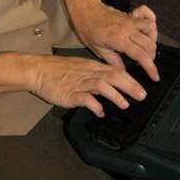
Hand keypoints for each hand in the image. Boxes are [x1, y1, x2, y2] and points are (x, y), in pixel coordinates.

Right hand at [30, 53, 146, 116]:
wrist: (37, 70)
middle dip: (130, 86)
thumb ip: (93, 75)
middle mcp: (88, 73)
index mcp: (91, 66)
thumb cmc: (55, 70)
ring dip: (116, 95)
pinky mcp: (70, 93)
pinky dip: (95, 106)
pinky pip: (86, 99)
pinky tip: (100, 112)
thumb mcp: (78, 67)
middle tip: (142, 95)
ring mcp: (79, 83)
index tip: (141, 87)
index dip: (130, 79)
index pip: (115, 70)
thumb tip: (107, 85)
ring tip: (125, 104)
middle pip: (113, 76)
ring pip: (102, 85)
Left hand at [70, 0, 158, 82]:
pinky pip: (148, 16)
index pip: (141, 55)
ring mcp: (131, 21)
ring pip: (152, 31)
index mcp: (119, 39)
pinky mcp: (131, 16)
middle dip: (151, 58)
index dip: (150, 68)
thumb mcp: (96, 49)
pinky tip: (147, 31)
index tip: (155, 77)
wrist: (85, 10)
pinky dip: (151, 23)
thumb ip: (112, 61)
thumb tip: (124, 72)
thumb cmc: (87, 29)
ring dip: (152, 43)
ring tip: (145, 51)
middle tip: (145, 66)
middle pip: (150, 45)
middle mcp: (128, 29)